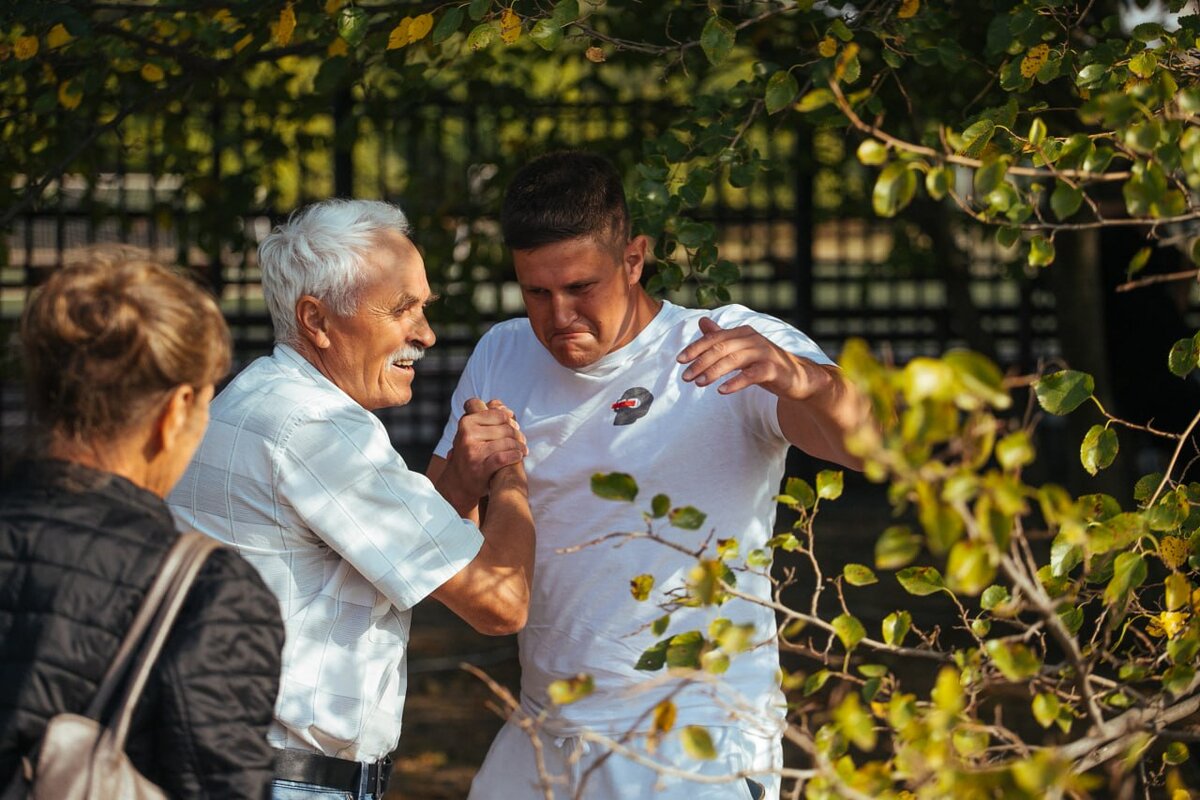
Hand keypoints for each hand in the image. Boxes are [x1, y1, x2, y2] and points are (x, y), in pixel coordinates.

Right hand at [438, 398, 526, 512]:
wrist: (458, 482)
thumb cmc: (470, 452)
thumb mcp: (473, 431)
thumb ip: (487, 416)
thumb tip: (503, 406)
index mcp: (466, 422)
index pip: (498, 413)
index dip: (508, 419)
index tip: (512, 425)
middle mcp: (467, 435)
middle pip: (505, 428)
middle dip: (517, 434)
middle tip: (521, 440)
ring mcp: (473, 451)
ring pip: (507, 442)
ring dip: (519, 446)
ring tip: (522, 450)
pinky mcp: (480, 468)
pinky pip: (504, 457)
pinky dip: (515, 456)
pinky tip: (518, 456)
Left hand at [677, 317, 826, 399]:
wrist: (799, 377)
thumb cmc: (766, 364)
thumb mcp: (741, 350)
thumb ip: (721, 338)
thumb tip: (702, 322)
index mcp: (743, 333)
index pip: (714, 338)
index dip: (695, 348)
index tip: (680, 360)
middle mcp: (753, 339)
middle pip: (720, 348)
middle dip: (700, 362)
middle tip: (685, 376)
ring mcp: (764, 353)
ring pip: (733, 360)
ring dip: (713, 372)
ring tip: (698, 383)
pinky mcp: (773, 369)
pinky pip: (751, 375)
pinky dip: (735, 382)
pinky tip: (721, 391)